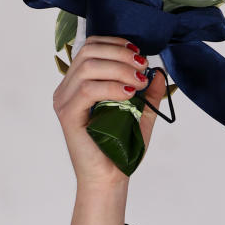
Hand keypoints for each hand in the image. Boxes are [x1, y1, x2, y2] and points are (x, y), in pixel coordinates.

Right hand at [53, 34, 170, 188]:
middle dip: (119, 54)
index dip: (115, 44)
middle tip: (142, 65)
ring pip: (88, 67)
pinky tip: (129, 93)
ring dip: (118, 69)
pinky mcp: (67, 114)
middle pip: (88, 52)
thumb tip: (159, 72)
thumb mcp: (139, 115)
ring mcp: (64, 101)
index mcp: (78, 84)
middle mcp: (67, 89)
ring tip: (139, 81)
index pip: (91, 48)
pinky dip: (111, 87)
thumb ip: (148, 94)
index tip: (139, 53)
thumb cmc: (119, 150)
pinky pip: (88, 90)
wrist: (109, 180)